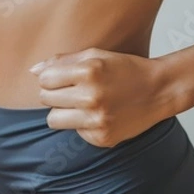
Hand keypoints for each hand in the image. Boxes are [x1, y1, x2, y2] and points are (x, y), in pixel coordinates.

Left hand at [29, 48, 175, 147]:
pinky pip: (74, 132)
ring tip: (81, 103)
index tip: (62, 77)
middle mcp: (91, 96)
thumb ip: (62, 60)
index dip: (51, 78)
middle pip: (46, 99)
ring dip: (62, 112)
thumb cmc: (125, 68)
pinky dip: (82, 124)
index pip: (45, 79)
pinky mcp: (102, 138)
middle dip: (55, 94)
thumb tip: (33, 70)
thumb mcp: (96, 55)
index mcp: (89, 70)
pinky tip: (100, 114)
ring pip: (53, 120)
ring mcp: (97, 120)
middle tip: (74, 89)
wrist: (159, 90)